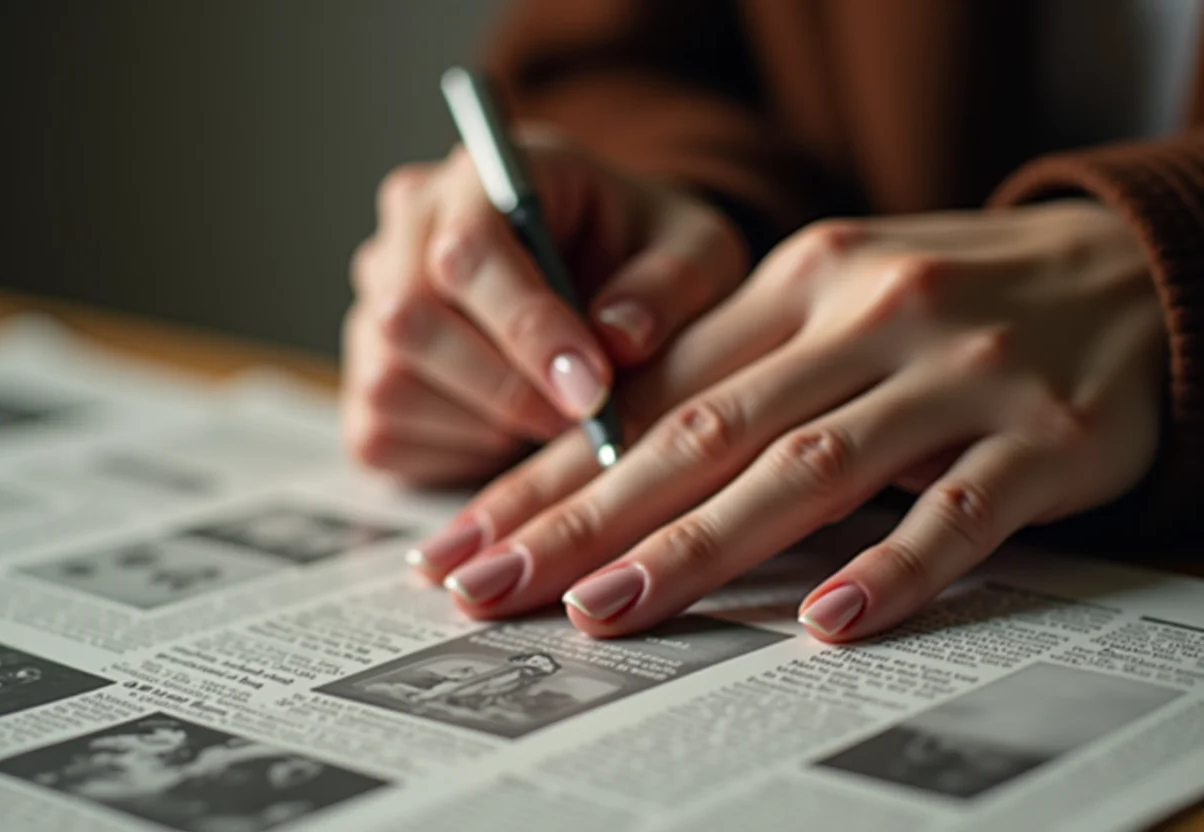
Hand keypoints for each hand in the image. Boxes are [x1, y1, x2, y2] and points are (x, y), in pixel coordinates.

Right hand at [343, 130, 746, 484]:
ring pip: (390, 379)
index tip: (592, 387)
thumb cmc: (646, 254)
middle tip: (583, 422)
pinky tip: (510, 433)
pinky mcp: (364, 373)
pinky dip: (453, 454)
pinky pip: (381, 429)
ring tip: (555, 420)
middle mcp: (409, 227)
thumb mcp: (696, 252)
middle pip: (409, 315)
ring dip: (483, 424)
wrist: (610, 276)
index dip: (526, 327)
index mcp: (483, 174)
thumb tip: (618, 339)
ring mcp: (374, 299)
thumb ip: (670, 285)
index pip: (469, 248)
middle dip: (505, 388)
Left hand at [413, 201, 1166, 640]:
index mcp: (801, 282)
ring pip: (807, 471)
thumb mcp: (836, 299)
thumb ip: (738, 368)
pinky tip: (826, 622)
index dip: (555, 469)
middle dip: (584, 517)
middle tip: (492, 586)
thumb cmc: (953, 295)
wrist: (1126, 269)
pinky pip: (957, 514)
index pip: (654, 390)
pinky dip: (890, 568)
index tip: (477, 533)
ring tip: (607, 611)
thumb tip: (611, 454)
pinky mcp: (1042, 440)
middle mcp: (866, 319)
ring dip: (699, 546)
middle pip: (702, 432)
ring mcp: (956, 378)